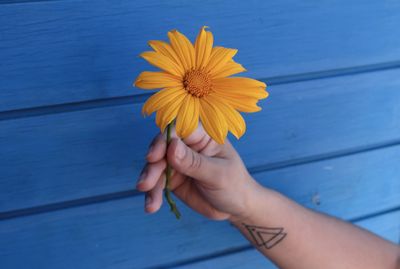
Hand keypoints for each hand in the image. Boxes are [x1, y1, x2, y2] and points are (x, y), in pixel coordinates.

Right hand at [136, 124, 259, 220]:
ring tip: (151, 203)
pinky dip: (153, 195)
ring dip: (149, 183)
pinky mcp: (173, 180)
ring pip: (156, 167)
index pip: (178, 130)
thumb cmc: (235, 185)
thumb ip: (195, 162)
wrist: (237, 208)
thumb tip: (171, 146)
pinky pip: (157, 184)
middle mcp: (187, 146)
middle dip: (152, 166)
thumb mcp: (218, 174)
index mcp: (202, 137)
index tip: (153, 156)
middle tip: (146, 184)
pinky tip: (151, 206)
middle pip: (162, 149)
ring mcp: (178, 163)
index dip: (163, 140)